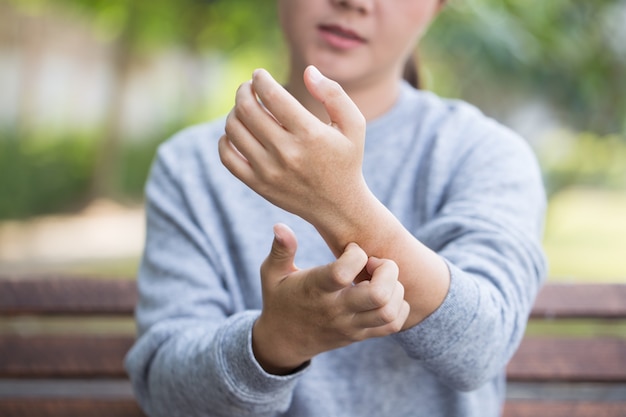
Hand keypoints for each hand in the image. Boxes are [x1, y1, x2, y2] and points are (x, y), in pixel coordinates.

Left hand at [218, 66, 370, 228]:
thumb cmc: (345, 159)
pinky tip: (236, 132)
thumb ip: (334, 94)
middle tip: (248, 87)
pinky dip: (225, 139)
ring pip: (234, 130)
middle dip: (243, 90)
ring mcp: (269, 171)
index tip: (259, 74)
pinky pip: (227, 157)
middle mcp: (287, 152)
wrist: (338, 206)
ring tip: (245, 108)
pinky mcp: (258, 185)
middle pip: (247, 110)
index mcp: (309, 134)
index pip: (271, 95)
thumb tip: (308, 72)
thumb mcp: (353, 124)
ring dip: (234, 111)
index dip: (260, 78)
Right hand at [252, 224, 409, 374]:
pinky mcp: (361, 335)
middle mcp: (336, 310)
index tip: (351, 248)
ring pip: (389, 312)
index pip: (343, 272)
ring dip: (395, 288)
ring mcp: (351, 325)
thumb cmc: (279, 299)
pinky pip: (393, 325)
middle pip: (378, 295)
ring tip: (381, 278)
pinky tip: (386, 293)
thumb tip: (280, 226)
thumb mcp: (272, 273)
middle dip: (387, 270)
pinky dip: (399, 306)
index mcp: (315, 290)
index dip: (356, 254)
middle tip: (375, 262)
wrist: (283, 340)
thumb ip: (280, 249)